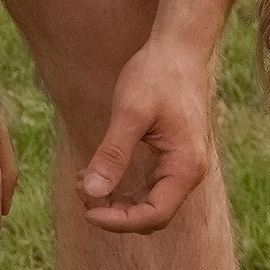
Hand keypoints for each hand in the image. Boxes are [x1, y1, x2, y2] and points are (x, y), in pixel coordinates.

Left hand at [81, 39, 218, 233]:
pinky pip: (149, 187)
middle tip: (80, 189)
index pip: (154, 215)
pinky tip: (97, 172)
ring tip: (82, 181)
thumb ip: (112, 155)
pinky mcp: (173, 156)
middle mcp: (190, 171)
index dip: (118, 221)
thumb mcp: (130, 113)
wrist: (178, 48)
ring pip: (150, 203)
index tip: (86, 210)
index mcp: (185, 166)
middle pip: (153, 215)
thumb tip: (91, 193)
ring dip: (116, 201)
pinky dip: (123, 187)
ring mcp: (183, 164)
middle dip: (114, 212)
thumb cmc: (157, 75)